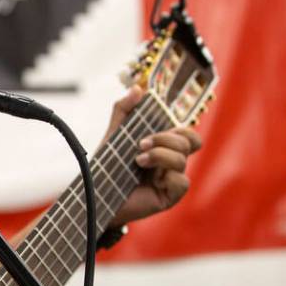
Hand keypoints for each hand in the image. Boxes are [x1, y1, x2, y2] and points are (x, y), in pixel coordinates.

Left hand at [102, 86, 201, 224]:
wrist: (95, 193)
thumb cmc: (107, 166)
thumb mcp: (114, 133)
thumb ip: (124, 109)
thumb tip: (138, 88)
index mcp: (164, 147)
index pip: (187, 133)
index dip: (178, 128)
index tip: (151, 129)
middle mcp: (171, 163)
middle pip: (190, 142)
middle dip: (166, 139)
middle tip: (141, 144)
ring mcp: (171, 180)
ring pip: (183, 160)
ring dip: (160, 155)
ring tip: (138, 160)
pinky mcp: (169, 197)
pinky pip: (182, 182)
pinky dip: (168, 176)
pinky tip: (151, 179)